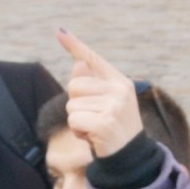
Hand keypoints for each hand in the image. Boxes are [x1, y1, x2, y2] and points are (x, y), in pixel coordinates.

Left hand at [57, 29, 142, 157]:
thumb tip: (77, 63)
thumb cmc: (113, 128)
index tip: (59, 31)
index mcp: (119, 81)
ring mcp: (114, 105)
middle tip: (93, 118)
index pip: (92, 59)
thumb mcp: (104, 103)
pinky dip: (78, 132)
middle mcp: (119, 89)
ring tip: (95, 128)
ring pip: (71, 105)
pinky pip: (73, 120)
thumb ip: (91, 84)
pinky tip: (93, 137)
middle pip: (74, 85)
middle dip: (76, 104)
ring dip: (77, 121)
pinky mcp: (105, 122)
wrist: (130, 157)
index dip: (74, 45)